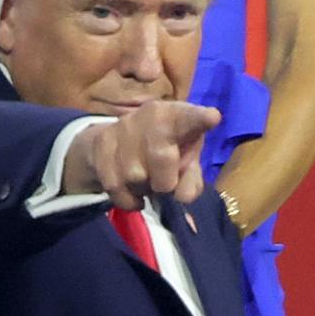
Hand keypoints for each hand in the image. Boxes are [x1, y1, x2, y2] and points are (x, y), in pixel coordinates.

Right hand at [64, 101, 223, 209]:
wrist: (118, 142)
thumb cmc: (166, 151)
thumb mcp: (186, 163)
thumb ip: (191, 180)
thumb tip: (182, 195)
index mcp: (177, 116)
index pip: (189, 118)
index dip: (199, 118)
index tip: (212, 117)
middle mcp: (151, 116)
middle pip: (162, 157)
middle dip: (166, 181)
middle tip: (165, 184)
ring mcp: (124, 127)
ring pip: (136, 176)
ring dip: (144, 189)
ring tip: (146, 182)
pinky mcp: (102, 143)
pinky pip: (115, 185)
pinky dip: (128, 199)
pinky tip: (134, 194)